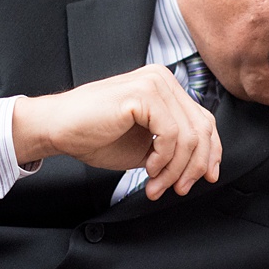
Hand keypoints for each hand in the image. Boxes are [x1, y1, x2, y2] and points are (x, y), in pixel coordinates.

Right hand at [12, 66, 221, 199]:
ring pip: (188, 135)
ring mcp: (154, 83)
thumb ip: (173, 148)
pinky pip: (170, 134)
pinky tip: (148, 169)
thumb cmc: (95, 136)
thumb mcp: (146, 146)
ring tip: (156, 185)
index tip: (205, 178)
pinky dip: (163, 159)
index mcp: (166, 87)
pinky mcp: (142, 94)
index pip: (204, 121)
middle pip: (201, 129)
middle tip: (177, 189)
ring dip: (175, 169)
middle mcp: (163, 79)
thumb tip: (203, 167)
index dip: (210, 153)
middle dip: (193, 167)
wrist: (58, 129)